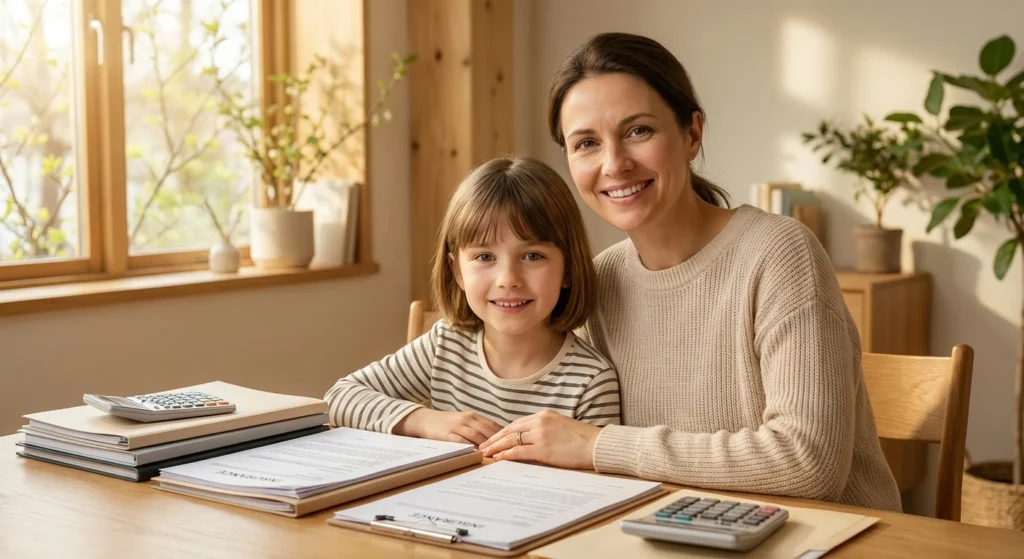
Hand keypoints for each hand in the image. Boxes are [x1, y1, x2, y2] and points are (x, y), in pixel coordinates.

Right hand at [393, 408, 502, 445]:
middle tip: (512, 453)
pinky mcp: (447, 434)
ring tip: (498, 456)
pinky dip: (471, 448)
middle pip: (488, 431)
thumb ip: (479, 428)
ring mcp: (457, 426)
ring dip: (488, 446)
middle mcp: (468, 419)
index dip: (505, 435)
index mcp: (474, 416)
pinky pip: (461, 441)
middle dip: (500, 442)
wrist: (424, 419)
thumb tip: (498, 439)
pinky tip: (478, 455)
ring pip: (477, 436)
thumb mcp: (464, 421)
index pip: (494, 425)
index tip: (516, 443)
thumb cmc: (447, 423)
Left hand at [478, 410, 601, 469]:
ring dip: (496, 447)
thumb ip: (545, 429)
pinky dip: (506, 455)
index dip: (503, 432)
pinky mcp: (543, 449)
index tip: (493, 439)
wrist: (597, 445)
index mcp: (544, 415)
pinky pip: (518, 452)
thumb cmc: (583, 439)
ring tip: (485, 453)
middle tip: (482, 446)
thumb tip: (532, 439)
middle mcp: (540, 422)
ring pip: (511, 440)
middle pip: (509, 430)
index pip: (517, 423)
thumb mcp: (561, 426)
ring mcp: (541, 435)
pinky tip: (498, 459)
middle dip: (494, 439)